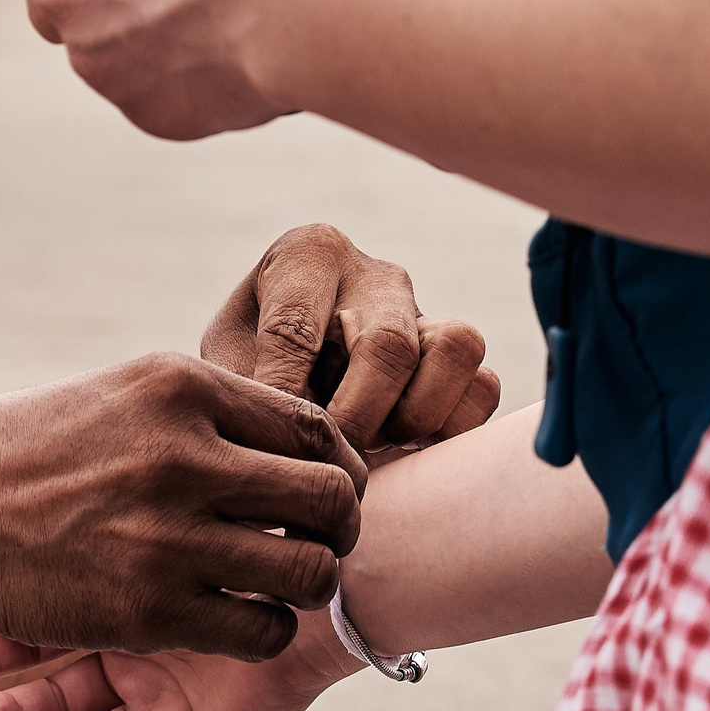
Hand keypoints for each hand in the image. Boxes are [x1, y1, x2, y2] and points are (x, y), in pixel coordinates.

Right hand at [0, 352, 362, 660]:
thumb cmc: (22, 457)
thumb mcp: (113, 395)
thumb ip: (197, 408)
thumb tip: (281, 425)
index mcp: (179, 388)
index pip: (313, 427)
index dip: (341, 466)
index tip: (329, 491)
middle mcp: (182, 455)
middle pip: (330, 497)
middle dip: (339, 527)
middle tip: (318, 544)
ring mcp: (166, 536)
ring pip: (308, 571)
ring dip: (308, 585)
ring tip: (279, 586)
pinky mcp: (148, 612)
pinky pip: (261, 631)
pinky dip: (264, 633)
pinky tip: (236, 621)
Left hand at [205, 224, 499, 453]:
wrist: (284, 374)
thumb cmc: (249, 361)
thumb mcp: (227, 361)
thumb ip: (245, 388)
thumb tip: (277, 442)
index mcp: (309, 255)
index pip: (297, 328)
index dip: (284, 396)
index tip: (272, 438)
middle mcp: (376, 274)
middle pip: (387, 345)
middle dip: (356, 417)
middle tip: (329, 456)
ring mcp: (426, 311)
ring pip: (455, 351)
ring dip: (414, 416)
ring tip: (372, 444)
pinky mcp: (458, 356)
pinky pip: (482, 387)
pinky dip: (450, 427)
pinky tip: (403, 446)